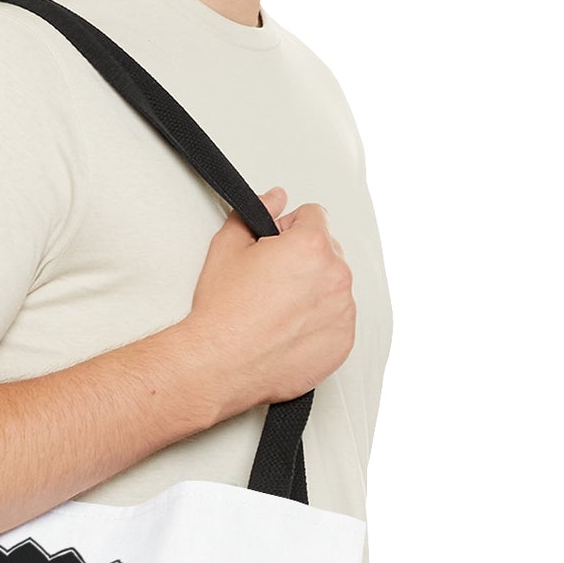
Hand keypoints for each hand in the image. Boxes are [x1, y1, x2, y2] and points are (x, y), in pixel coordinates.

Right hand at [186, 184, 356, 415]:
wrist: (220, 364)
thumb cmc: (223, 312)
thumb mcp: (227, 246)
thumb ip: (257, 211)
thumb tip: (275, 198)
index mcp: (312, 246)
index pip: (315, 215)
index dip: (289, 228)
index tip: (274, 248)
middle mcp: (335, 276)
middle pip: (328, 250)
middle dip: (305, 259)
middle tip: (271, 282)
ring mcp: (343, 312)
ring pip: (334, 286)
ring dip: (314, 290)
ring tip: (278, 309)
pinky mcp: (343, 342)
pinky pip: (338, 320)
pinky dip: (319, 322)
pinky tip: (288, 329)